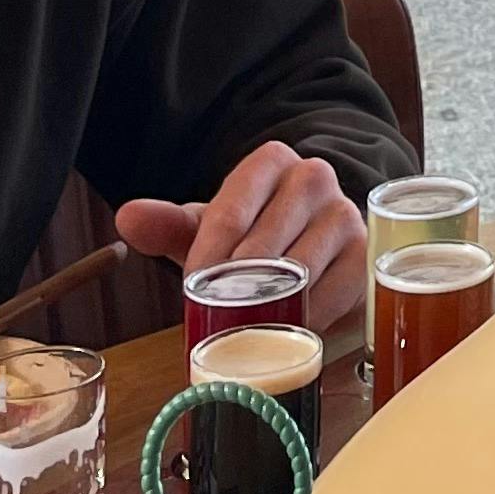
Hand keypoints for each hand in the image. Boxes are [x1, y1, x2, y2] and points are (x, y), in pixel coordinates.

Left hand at [116, 140, 366, 329]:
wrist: (315, 242)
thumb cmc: (254, 235)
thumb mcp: (210, 227)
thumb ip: (168, 224)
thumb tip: (128, 217)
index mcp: (271, 161)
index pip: (229, 214)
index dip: (206, 261)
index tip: (192, 294)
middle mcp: (314, 177)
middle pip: (263, 245)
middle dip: (235, 291)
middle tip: (216, 322)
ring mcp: (346, 214)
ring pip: (299, 271)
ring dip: (270, 309)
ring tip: (246, 332)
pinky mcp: (366, 254)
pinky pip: (334, 293)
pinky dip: (306, 319)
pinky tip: (287, 331)